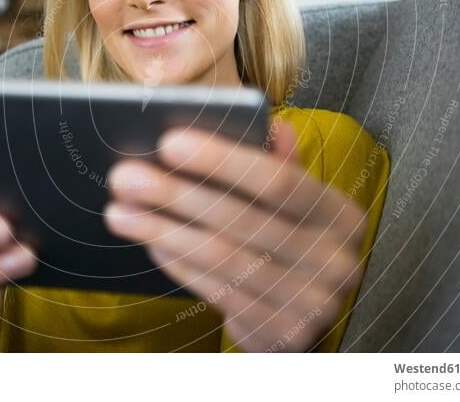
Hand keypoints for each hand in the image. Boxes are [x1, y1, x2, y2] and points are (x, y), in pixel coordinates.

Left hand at [103, 118, 367, 351]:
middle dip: (175, 195)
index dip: (221, 160)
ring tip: (119, 211)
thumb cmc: (290, 240)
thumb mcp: (295, 202)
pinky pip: (218, 291)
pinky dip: (179, 263)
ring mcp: (312, 303)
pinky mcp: (282, 334)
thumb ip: (279, 164)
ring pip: (222, 257)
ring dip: (163, 230)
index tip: (167, 141)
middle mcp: (334, 260)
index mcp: (340, 215)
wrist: (306, 315)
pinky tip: (151, 242)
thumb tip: (268, 126)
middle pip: (242, 220)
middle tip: (123, 176)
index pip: (278, 180)